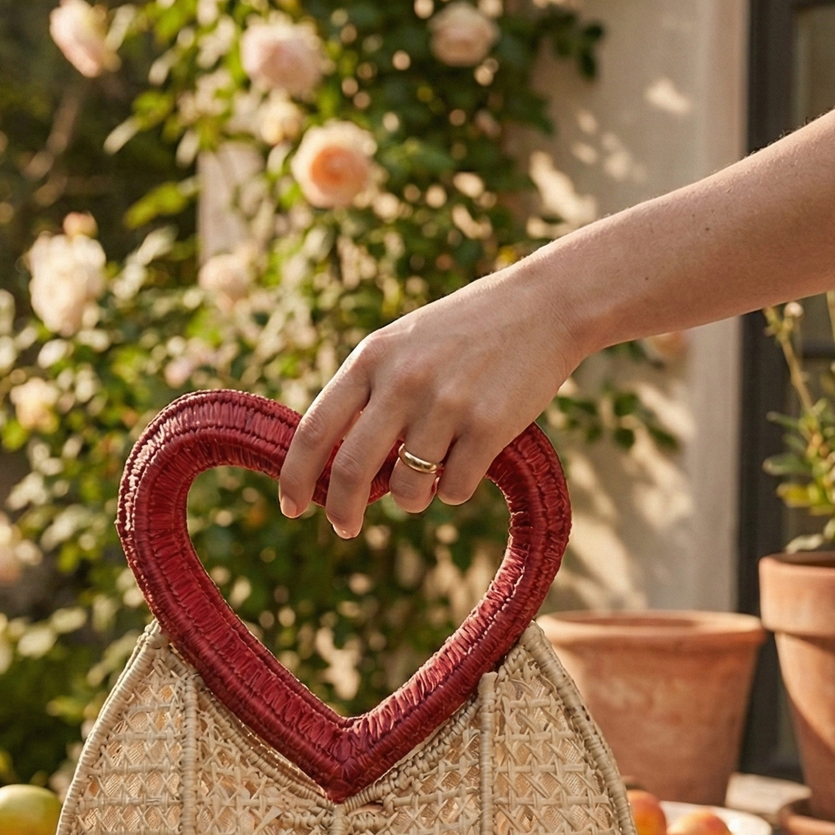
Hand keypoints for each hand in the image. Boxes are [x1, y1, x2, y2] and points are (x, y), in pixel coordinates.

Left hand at [278, 256, 583, 536]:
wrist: (543, 306)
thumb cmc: (466, 332)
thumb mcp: (404, 346)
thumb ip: (369, 393)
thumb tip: (338, 468)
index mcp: (371, 358)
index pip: (313, 430)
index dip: (295, 477)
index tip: (291, 507)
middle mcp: (402, 382)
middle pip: (350, 470)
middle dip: (342, 511)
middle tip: (345, 528)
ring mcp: (446, 405)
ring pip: (406, 489)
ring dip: (410, 501)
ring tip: (423, 486)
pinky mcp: (489, 427)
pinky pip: (453, 489)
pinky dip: (453, 490)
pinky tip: (467, 464)